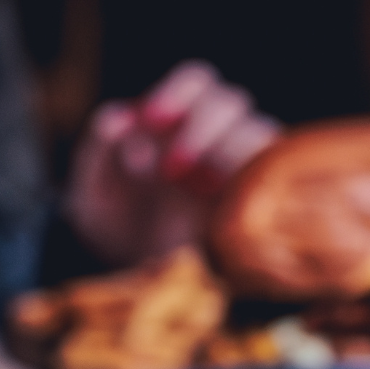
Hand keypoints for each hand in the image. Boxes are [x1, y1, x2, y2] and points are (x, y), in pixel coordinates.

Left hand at [64, 62, 280, 266]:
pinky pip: (277, 182)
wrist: (137, 286)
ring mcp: (242, 173)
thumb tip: (120, 117)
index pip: (198, 82)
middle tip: (172, 170)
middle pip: (232, 104)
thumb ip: (98, 153)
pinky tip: (224, 207)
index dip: (179, 92)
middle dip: (202, 128)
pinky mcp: (260, 207)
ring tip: (200, 191)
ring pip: (260, 136)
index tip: (152, 120)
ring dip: (230, 154)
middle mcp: (215, 142)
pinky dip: (256, 184)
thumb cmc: (116, 231)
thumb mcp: (92, 196)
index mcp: (177, 124)